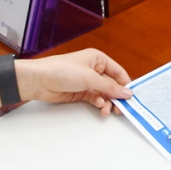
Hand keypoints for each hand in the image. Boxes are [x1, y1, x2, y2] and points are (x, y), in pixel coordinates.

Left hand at [16, 49, 131, 114]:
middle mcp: (94, 69)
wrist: (38, 80)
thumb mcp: (89, 78)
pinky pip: (95, 99)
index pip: (118, 72)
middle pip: (112, 85)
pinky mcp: (80, 92)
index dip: (125, 84)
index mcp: (98, 59)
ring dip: (107, 102)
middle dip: (116, 97)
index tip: (132, 97)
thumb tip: (127, 93)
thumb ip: (110, 87)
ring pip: (104, 94)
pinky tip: (99, 107)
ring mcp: (86, 82)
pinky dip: (99, 104)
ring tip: (107, 110)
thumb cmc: (61, 70)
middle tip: (122, 108)